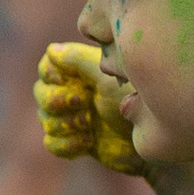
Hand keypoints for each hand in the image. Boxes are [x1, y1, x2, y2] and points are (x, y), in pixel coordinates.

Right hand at [36, 41, 147, 175]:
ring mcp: (74, 118)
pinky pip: (51, 143)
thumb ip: (79, 61)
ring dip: (65, 123)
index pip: (48, 67)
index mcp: (81, 72)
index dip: (51, 74)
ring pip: (45, 119)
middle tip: (83, 103)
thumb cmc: (136, 101)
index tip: (66, 80)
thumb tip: (52, 50)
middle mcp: (74, 92)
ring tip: (89, 124)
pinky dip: (66, 144)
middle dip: (56, 100)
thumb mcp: (108, 78)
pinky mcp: (76, 142)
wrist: (153, 141)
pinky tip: (87, 141)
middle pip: (41, 93)